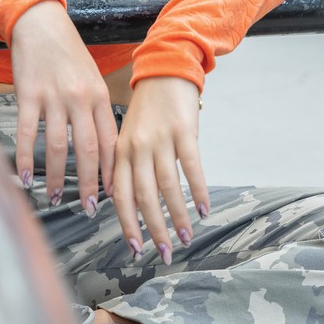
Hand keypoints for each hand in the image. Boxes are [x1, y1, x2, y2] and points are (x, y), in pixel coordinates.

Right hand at [9, 0, 118, 211]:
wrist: (40, 23)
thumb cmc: (66, 52)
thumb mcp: (90, 77)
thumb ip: (95, 108)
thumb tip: (100, 144)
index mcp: (97, 95)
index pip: (110, 141)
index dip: (111, 171)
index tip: (113, 194)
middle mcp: (79, 98)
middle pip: (88, 150)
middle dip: (90, 183)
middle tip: (90, 208)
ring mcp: (53, 97)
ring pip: (58, 146)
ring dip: (57, 177)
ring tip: (55, 196)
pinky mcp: (28, 94)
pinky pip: (28, 133)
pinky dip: (26, 158)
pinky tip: (25, 176)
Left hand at [111, 76, 207, 261]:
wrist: (165, 70)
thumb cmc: (147, 108)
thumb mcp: (128, 135)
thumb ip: (127, 165)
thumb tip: (127, 202)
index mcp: (121, 151)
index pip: (120, 194)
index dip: (127, 223)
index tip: (135, 248)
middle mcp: (137, 147)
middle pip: (143, 196)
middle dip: (154, 229)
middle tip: (165, 254)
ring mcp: (160, 139)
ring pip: (167, 186)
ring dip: (177, 216)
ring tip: (187, 237)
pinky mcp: (183, 131)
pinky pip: (191, 167)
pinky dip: (198, 191)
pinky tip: (204, 209)